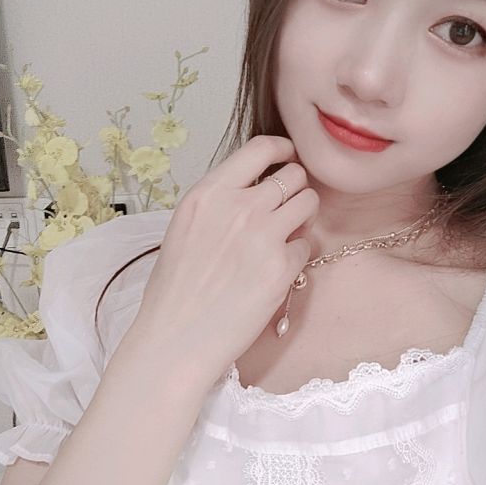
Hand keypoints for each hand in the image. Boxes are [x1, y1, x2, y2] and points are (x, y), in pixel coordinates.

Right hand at [126, 134, 318, 388]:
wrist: (178, 336)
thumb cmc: (176, 288)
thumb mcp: (186, 226)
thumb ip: (221, 201)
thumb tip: (256, 186)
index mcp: (209, 193)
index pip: (260, 147)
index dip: (283, 149)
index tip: (289, 157)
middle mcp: (238, 207)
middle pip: (293, 175)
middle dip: (296, 189)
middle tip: (286, 209)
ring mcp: (263, 236)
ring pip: (309, 203)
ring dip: (303, 217)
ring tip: (284, 238)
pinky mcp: (281, 267)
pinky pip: (307, 246)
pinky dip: (297, 256)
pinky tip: (275, 272)